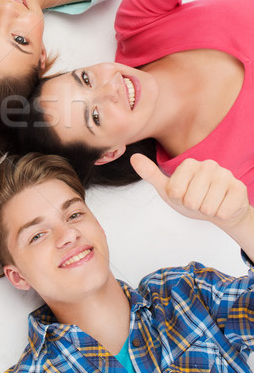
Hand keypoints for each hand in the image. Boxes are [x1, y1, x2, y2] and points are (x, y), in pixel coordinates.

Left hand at [131, 154, 250, 230]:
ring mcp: (226, 175)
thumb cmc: (191, 198)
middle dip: (192, 206)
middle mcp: (208, 165)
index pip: (174, 191)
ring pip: (207, 207)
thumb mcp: (168, 188)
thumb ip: (150, 174)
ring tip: (209, 203)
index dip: (178, 199)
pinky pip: (223, 211)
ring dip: (206, 210)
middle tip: (197, 201)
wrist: (218, 210)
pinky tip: (221, 206)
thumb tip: (133, 157)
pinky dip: (220, 215)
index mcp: (189, 163)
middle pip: (191, 200)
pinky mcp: (239, 189)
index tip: (184, 195)